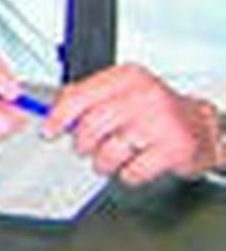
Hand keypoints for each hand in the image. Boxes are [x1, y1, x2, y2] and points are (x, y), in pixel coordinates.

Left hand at [42, 64, 219, 184]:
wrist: (201, 127)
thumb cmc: (156, 112)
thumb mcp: (122, 92)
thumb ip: (89, 96)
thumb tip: (53, 110)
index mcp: (126, 77)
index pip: (79, 95)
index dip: (58, 116)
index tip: (49, 130)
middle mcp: (144, 95)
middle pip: (91, 124)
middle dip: (83, 143)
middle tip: (87, 148)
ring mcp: (161, 121)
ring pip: (109, 150)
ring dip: (104, 162)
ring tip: (111, 158)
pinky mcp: (174, 149)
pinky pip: (132, 170)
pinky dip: (128, 173)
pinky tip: (135, 164)